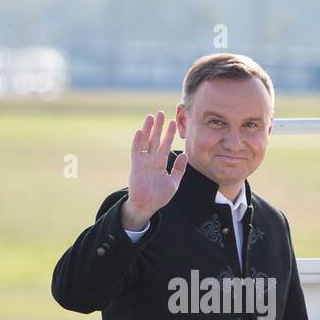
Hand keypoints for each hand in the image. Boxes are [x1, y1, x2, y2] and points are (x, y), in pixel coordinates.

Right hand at [123, 110, 188, 229]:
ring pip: (145, 142)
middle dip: (158, 126)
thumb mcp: (173, 182)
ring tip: (151, 117)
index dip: (169, 133)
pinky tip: (140, 131)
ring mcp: (143, 162)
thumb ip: (179, 169)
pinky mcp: (136, 166)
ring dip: (148, 130)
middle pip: (155, 139)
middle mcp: (152, 160)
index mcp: (160, 163)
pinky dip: (138, 142)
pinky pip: (136, 151)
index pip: (165, 144)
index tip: (173, 122)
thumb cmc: (159, 196)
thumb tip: (184, 154)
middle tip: (161, 113)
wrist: (147, 206)